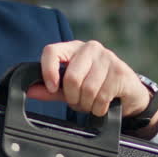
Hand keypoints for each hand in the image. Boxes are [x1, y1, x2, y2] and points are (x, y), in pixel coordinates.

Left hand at [25, 39, 157, 133]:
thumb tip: (29, 90)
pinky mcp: (120, 71)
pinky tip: (104, 105)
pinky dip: (99, 108)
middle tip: (79, 102)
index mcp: (74, 48)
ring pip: (87, 89)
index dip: (48, 71)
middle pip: (71, 77)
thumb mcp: (70, 89)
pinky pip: (101, 97)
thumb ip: (50, 90)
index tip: (51, 88)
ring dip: (87, 105)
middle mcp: (90, 48)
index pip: (52, 51)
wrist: (128, 94)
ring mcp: (107, 57)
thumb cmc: (96, 88)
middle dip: (73, 98)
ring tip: (92, 103)